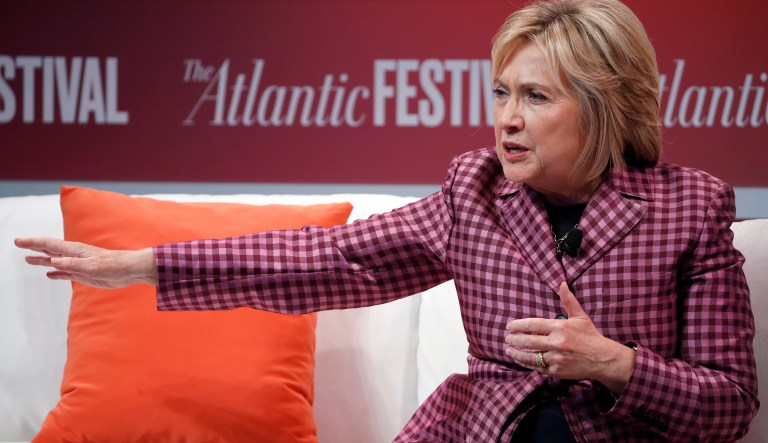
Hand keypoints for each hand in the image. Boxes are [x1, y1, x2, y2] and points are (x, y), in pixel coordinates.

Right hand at [15, 237, 158, 287]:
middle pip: (50, 251)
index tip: (19, 241)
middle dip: (34, 247)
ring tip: (28, 260)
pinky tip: (50, 275)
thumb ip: (72, 264)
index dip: (33, 243)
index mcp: (74, 251)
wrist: (129, 270)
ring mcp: (78, 265)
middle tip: (19, 244)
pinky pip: (66, 273)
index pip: (49, 245)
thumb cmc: (113, 265)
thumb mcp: (92, 266)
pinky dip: (56, 274)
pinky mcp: (84, 274)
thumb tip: (53, 262)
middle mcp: (74, 256)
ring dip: (42, 261)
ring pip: (56, 262)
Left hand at [505, 282, 635, 393]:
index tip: (509, 326)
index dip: (518, 326)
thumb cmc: (590, 336)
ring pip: (530, 356)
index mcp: (560, 327)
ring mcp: (556, 358)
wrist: (603, 359)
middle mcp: (556, 343)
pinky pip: (538, 367)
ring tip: (509, 350)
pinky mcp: (557, 371)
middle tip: (507, 338)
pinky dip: (528, 364)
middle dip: (515, 339)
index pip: (533, 325)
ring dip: (517, 353)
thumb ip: (568, 300)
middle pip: (528, 341)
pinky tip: (521, 360)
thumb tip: (562, 283)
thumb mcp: (580, 316)